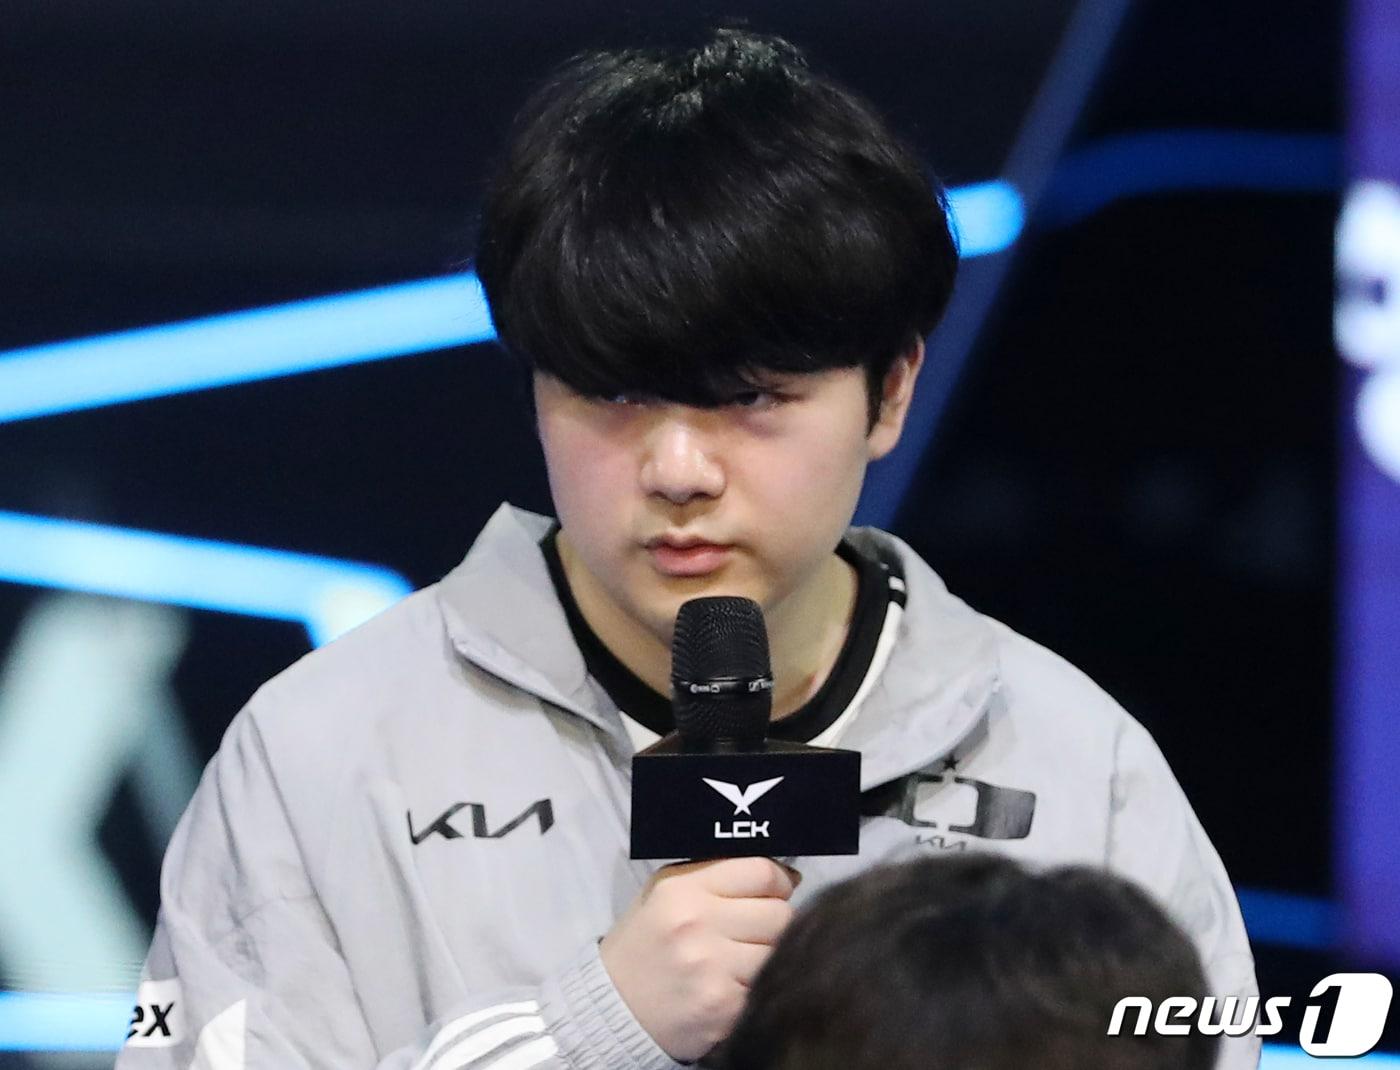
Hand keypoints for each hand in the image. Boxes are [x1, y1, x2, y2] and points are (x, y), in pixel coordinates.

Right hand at [600, 857, 799, 1061]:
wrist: (613, 1007)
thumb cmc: (647, 943)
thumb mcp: (666, 892)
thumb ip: (717, 874)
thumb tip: (783, 875)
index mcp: (684, 890)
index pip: (762, 872)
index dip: (780, 881)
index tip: (779, 890)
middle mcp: (697, 924)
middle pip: (780, 914)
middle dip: (774, 921)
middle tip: (754, 931)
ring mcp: (712, 968)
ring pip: (778, 951)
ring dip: (767, 956)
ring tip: (739, 961)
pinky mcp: (723, 1006)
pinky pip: (766, 987)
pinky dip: (755, 988)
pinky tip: (731, 987)